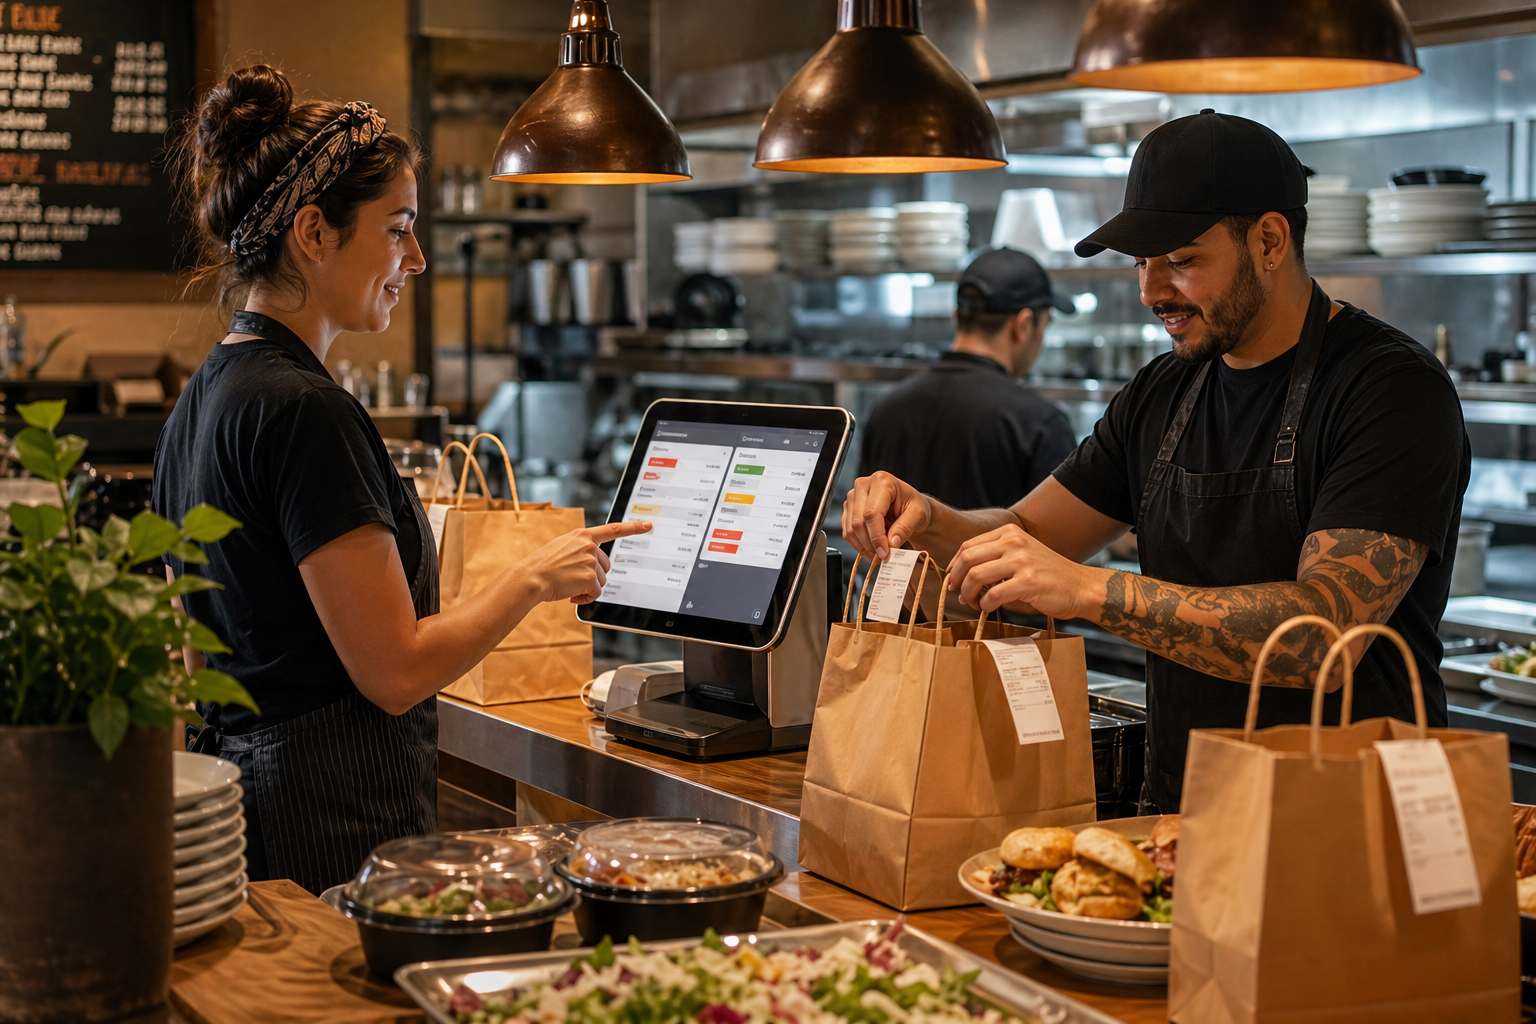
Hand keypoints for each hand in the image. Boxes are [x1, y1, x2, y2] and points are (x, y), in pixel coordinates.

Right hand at [522, 520, 651, 604]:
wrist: (530, 578)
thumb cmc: (541, 566)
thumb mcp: (561, 548)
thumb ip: (579, 550)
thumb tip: (593, 566)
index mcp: (582, 536)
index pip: (612, 530)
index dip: (632, 527)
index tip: (648, 525)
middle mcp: (589, 546)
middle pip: (605, 566)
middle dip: (592, 577)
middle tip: (571, 580)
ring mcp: (590, 561)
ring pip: (601, 581)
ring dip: (587, 588)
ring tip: (567, 586)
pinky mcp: (589, 577)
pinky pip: (595, 594)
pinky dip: (585, 598)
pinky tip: (571, 595)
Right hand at [842, 471, 931, 560]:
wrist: (908, 506)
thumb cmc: (913, 505)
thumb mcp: (918, 515)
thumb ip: (905, 527)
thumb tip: (892, 542)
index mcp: (882, 481)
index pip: (872, 513)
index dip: (877, 536)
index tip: (885, 552)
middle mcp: (864, 485)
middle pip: (858, 522)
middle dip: (871, 543)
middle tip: (883, 554)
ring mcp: (853, 496)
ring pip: (850, 529)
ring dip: (864, 545)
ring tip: (879, 551)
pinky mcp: (848, 508)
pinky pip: (847, 531)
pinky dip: (858, 544)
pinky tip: (871, 547)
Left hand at [946, 523, 1101, 618]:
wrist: (1079, 587)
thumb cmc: (1048, 575)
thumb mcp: (1021, 554)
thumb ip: (995, 558)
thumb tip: (961, 575)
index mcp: (1009, 533)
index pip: (968, 545)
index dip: (955, 565)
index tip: (952, 579)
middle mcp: (1014, 542)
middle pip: (968, 559)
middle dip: (957, 580)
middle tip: (957, 593)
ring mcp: (1021, 561)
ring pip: (976, 576)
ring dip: (968, 595)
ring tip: (972, 603)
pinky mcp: (1028, 582)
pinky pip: (993, 595)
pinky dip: (985, 605)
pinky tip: (988, 609)